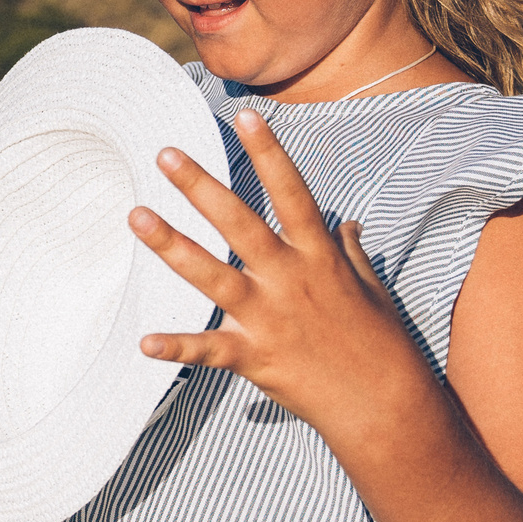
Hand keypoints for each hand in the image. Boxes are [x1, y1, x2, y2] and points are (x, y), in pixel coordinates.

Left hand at [126, 108, 433, 435]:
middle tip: (164, 154)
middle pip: (240, 223)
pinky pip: (209, 350)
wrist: (385, 405)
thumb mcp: (371, 287)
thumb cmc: (381, 343)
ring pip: (213, 275)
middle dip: (201, 187)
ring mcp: (270, 319)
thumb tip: (350, 225)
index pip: (292, 193)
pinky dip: (177, 347)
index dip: (270, 153)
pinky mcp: (256, 358)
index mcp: (319, 257)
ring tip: (136, 216)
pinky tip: (144, 342)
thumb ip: (351, 252)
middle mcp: (290, 280)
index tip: (246, 116)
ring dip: (172, 246)